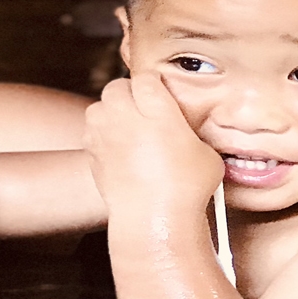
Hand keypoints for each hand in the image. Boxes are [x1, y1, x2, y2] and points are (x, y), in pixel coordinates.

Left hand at [83, 74, 222, 216]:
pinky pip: (92, 133)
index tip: (161, 94)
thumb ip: (191, 133)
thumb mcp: (206, 153)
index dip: (155, 85)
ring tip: (127, 129)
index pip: (147, 78)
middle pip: (117, 87)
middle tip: (143, 110)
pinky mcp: (91, 154)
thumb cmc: (184, 189)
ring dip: (110, 113)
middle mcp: (126, 115)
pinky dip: (102, 136)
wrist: (154, 220)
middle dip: (128, 94)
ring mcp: (104, 133)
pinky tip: (119, 151)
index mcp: (157, 108)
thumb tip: (187, 134)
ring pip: (99, 107)